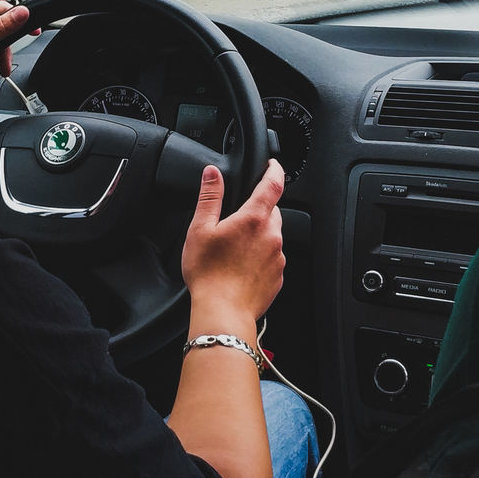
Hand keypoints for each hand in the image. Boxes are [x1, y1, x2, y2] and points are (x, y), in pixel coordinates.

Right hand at [181, 159, 285, 322]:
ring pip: (272, 236)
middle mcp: (272, 236)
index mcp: (254, 219)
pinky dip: (260, 257)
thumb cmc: (209, 274)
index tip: (273, 164)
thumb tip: (212, 174)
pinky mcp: (278, 277)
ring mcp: (278, 258)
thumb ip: (209, 197)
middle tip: (236, 218)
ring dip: (258, 235)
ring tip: (233, 249)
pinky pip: (272, 258)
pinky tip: (240, 266)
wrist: (223, 313)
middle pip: (272, 211)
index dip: (274, 170)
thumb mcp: (200, 229)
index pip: (273, 184)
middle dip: (259, 209)